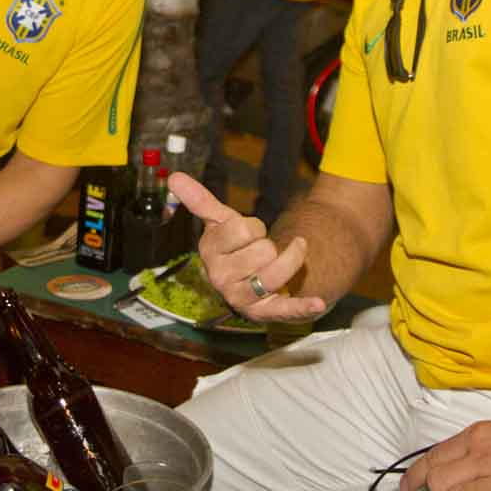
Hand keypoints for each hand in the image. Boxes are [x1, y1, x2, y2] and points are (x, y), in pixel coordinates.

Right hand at [166, 172, 325, 322]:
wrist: (250, 277)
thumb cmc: (235, 246)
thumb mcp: (220, 221)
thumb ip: (199, 200)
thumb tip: (173, 176)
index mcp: (209, 253)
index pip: (243, 229)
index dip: (253, 227)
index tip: (247, 234)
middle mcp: (220, 279)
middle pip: (263, 250)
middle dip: (269, 245)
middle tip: (259, 253)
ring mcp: (241, 298)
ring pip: (276, 273)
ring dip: (290, 260)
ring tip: (283, 260)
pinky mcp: (265, 313)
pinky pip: (285, 308)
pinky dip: (302, 306)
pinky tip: (317, 303)